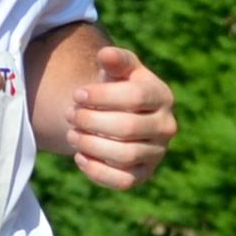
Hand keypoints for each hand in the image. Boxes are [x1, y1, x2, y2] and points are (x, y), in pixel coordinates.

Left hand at [63, 49, 177, 190]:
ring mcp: (157, 153)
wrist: (120, 115)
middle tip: (69, 114)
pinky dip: (97, 171)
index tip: (77, 95)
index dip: (101, 96)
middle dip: (91, 121)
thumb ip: (115, 60)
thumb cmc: (117, 87)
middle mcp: (166, 126)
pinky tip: (79, 157)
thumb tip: (106, 54)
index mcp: (162, 96)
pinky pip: (123, 181)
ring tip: (71, 134)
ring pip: (124, 155)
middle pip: (128, 127)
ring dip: (91, 145)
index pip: (135, 97)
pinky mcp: (144, 174)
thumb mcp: (117, 70)